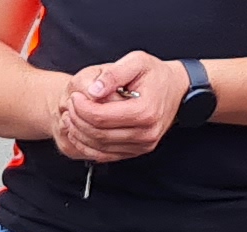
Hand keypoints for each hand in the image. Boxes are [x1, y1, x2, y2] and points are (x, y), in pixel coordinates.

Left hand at [52, 51, 182, 162]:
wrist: (176, 89)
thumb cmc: (155, 74)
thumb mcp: (136, 61)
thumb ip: (113, 73)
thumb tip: (92, 91)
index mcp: (145, 111)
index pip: (102, 117)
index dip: (82, 108)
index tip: (75, 97)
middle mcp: (146, 133)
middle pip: (98, 134)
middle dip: (78, 120)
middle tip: (70, 106)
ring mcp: (143, 145)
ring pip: (99, 148)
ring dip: (79, 134)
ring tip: (71, 118)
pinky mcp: (137, 151)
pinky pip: (105, 156)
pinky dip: (87, 147)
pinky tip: (79, 133)